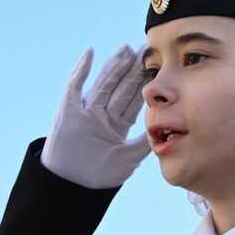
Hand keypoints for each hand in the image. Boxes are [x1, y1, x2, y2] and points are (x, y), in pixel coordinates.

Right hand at [40, 45, 150, 188]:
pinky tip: (90, 52)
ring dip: (114, 66)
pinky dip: (81, 70)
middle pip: (120, 87)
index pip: (134, 98)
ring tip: (125, 48)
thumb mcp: (128, 159)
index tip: (156, 66)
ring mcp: (85, 112)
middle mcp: (102, 114)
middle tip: (144, 49)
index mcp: (117, 123)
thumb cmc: (100, 176)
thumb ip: (144, 144)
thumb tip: (167, 131)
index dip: (144, 83)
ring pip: (103, 84)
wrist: (71, 186)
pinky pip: (74, 87)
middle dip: (132, 69)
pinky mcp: (67, 112)